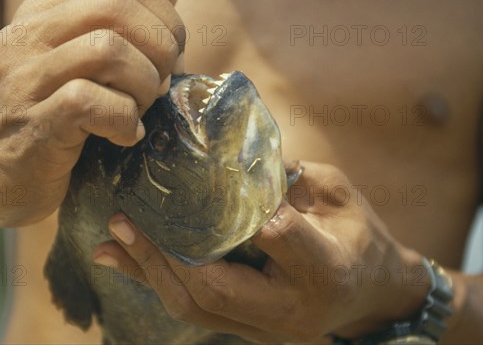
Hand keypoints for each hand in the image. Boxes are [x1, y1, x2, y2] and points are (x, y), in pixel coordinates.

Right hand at [0, 0, 184, 228]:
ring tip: (139, 111)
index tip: (169, 59)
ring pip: (107, 50)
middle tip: (161, 84)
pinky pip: (89, 102)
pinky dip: (124, 120)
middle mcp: (29, 35)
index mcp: (45, 13)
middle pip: (118, 8)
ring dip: (143, 86)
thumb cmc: (44, 116)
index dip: (167, 22)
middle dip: (161, 48)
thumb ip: (128, 14)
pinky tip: (124, 136)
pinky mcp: (32, 123)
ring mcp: (25, 78)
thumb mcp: (82, 58)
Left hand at [93, 161, 431, 342]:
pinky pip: (195, 310)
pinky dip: (158, 283)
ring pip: (196, 308)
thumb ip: (292, 178)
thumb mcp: (340, 196)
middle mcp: (292, 309)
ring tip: (113, 241)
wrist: (370, 295)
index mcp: (328, 269)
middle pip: (218, 289)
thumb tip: (233, 155)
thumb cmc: (359, 236)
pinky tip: (127, 262)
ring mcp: (266, 328)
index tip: (203, 187)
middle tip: (125, 221)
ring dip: (149, 272)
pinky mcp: (247, 330)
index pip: (283, 241)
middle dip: (166, 255)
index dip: (244, 214)